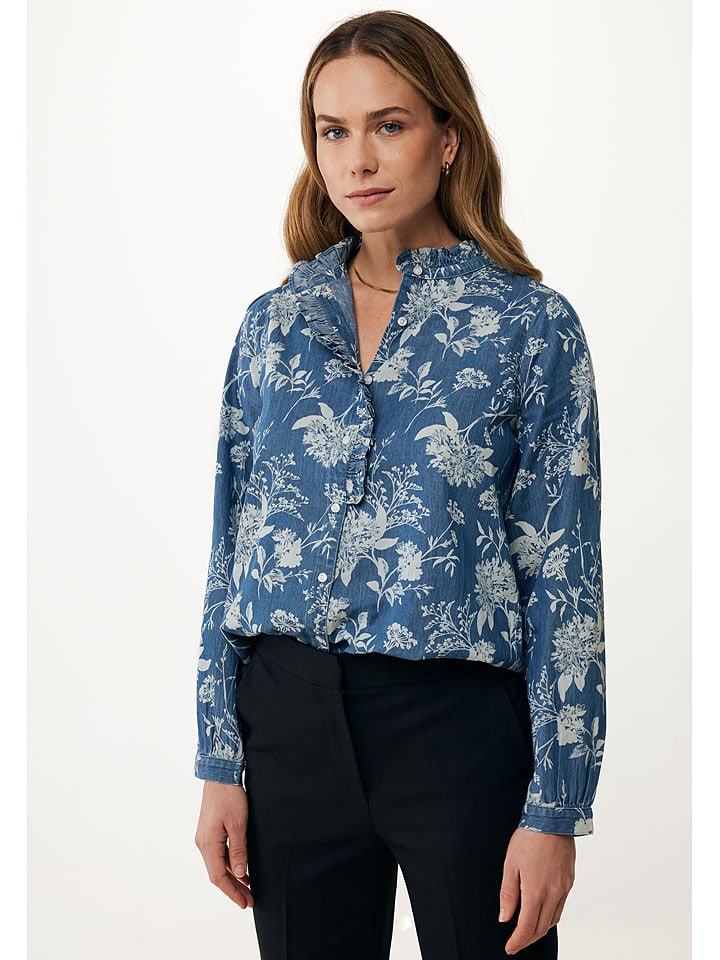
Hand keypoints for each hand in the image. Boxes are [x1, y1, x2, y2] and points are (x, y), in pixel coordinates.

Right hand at [195, 780, 254, 908]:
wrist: (220, 775)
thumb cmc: (229, 797)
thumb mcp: (238, 824)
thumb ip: (239, 851)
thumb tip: (240, 875)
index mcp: (208, 844)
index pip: (218, 877)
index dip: (232, 892)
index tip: (245, 903)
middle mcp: (203, 844)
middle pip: (218, 874)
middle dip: (234, 889)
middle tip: (250, 901)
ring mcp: (205, 838)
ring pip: (218, 865)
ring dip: (233, 878)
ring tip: (248, 889)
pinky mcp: (209, 832)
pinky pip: (219, 855)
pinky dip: (230, 865)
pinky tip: (242, 870)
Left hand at [498, 828, 574, 954]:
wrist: (552, 820)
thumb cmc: (529, 838)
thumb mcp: (510, 864)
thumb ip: (508, 894)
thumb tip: (504, 917)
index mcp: (536, 891)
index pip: (527, 927)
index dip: (517, 941)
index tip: (510, 947)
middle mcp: (553, 894)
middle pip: (541, 928)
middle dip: (528, 939)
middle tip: (516, 943)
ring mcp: (564, 888)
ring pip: (553, 920)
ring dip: (540, 929)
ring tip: (527, 931)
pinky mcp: (569, 881)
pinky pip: (561, 907)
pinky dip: (550, 916)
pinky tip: (542, 912)